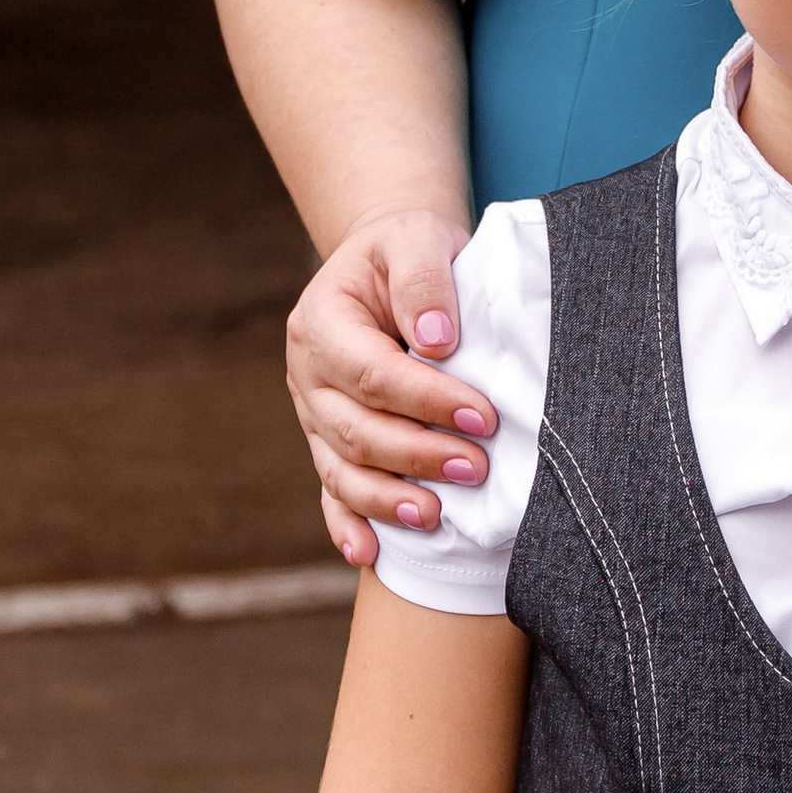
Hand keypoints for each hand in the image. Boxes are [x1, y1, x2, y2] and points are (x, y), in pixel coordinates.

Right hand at [286, 205, 489, 559]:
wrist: (388, 265)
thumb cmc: (408, 251)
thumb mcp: (417, 238)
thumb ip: (424, 280)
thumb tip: (438, 341)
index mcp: (321, 322)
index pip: (373, 373)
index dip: (427, 400)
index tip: (483, 415)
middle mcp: (308, 375)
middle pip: (357, 429)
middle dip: (418, 454)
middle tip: (478, 466)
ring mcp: (314, 415)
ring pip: (342, 469)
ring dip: (387, 499)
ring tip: (435, 515)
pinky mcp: (328, 443)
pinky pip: (331, 491)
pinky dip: (347, 525)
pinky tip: (370, 554)